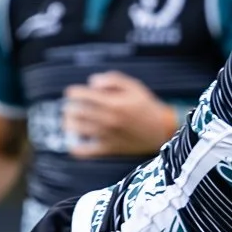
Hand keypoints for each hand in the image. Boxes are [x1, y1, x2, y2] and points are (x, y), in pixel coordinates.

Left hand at [63, 72, 178, 158]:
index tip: (72, 93)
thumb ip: (112, 80)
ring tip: (71, 121)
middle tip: (71, 107)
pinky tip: (74, 143)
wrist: (162, 130)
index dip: (73, 92)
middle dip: (69, 107)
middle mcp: (108, 119)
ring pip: (77, 129)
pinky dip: (76, 148)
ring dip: (69, 124)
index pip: (82, 96)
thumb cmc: (147, 107)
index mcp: (113, 103)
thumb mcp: (134, 86)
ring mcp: (107, 135)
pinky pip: (87, 151)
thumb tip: (92, 82)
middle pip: (76, 112)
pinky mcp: (109, 148)